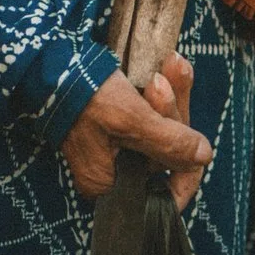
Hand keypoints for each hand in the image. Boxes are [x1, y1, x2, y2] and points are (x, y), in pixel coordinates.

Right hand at [61, 52, 209, 208]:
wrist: (52, 62)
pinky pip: (150, 115)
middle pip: (165, 155)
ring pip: (161, 131)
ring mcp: (113, 148)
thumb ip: (169, 142)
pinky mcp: (114, 124)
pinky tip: (167, 68)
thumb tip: (203, 157)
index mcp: (111, 184)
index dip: (187, 170)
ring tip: (169, 65)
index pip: (162, 193)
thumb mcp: (130, 120)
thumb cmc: (85, 95)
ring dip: (171, 96)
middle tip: (164, 81)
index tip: (198, 144)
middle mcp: (112, 172)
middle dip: (174, 114)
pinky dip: (161, 92)